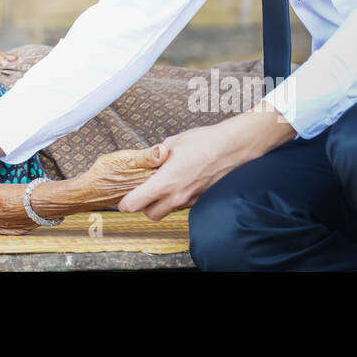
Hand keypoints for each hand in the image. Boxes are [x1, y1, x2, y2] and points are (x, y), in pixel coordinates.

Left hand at [117, 122, 244, 220]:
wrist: (233, 147)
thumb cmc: (203, 142)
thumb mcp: (172, 143)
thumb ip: (156, 155)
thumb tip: (149, 159)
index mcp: (164, 182)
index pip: (135, 204)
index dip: (125, 203)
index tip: (123, 198)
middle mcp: (176, 196)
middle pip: (150, 215)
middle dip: (144, 206)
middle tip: (143, 190)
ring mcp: (190, 200)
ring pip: (167, 211)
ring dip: (161, 203)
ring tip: (163, 184)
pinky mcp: (200, 199)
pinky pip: (182, 205)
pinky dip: (176, 199)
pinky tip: (180, 182)